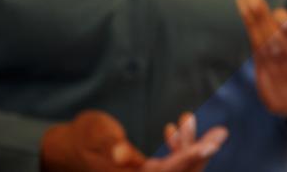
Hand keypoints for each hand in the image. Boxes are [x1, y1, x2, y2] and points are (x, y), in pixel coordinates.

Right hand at [40, 110, 225, 171]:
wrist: (64, 149)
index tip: (209, 144)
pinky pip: (168, 165)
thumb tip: (121, 155)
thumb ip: (108, 144)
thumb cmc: (79, 136)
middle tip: (221, 133)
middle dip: (201, 153)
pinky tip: (174, 127)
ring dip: (191, 147)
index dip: (189, 158)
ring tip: (194, 120)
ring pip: (176, 169)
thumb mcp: (93, 134)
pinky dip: (176, 148)